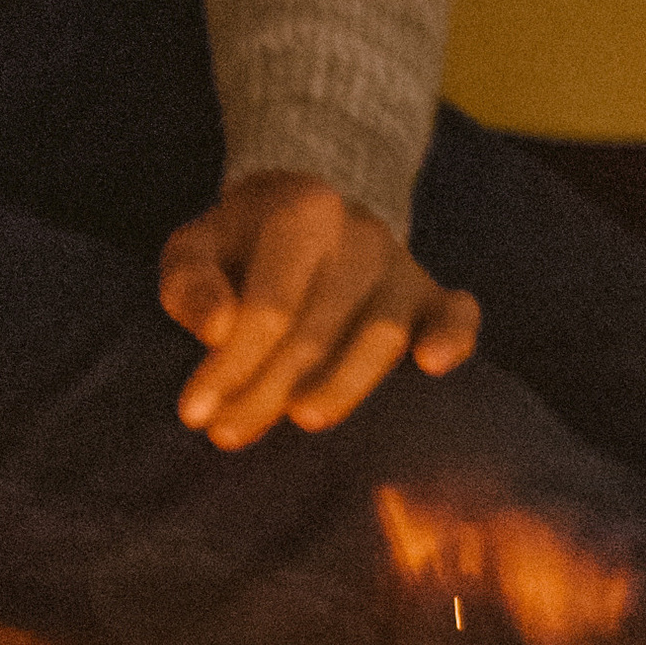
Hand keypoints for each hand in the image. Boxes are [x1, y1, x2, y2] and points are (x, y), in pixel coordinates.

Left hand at [158, 172, 477, 448]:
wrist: (305, 210)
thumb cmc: (240, 245)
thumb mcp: (195, 247)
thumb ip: (189, 282)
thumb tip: (213, 330)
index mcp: (299, 213)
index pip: (267, 304)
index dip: (231, 364)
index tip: (195, 413)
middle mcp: (358, 234)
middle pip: (316, 329)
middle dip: (269, 390)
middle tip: (228, 434)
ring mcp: (400, 265)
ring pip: (380, 334)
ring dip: (343, 384)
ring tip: (304, 418)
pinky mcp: (430, 293)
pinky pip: (456, 315)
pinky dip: (452, 338)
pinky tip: (431, 365)